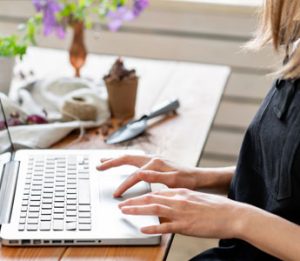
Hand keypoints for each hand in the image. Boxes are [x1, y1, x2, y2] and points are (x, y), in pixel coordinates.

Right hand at [96, 155, 198, 196]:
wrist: (198, 177)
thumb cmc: (188, 180)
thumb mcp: (173, 180)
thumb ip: (156, 177)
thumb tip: (139, 173)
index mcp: (155, 164)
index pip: (134, 174)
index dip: (124, 185)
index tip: (116, 195)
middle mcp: (152, 159)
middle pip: (127, 158)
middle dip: (112, 162)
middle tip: (98, 166)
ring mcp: (153, 160)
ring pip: (130, 158)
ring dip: (117, 159)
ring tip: (105, 161)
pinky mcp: (155, 163)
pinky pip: (135, 160)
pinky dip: (125, 161)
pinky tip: (123, 163)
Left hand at [119, 188, 246, 238]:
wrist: (233, 214)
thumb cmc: (217, 207)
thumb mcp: (196, 199)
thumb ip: (182, 200)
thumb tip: (170, 203)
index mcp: (181, 192)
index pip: (157, 192)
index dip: (142, 195)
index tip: (132, 197)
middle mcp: (179, 200)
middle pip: (151, 198)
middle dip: (134, 201)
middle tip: (121, 204)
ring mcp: (181, 212)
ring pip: (154, 209)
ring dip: (137, 210)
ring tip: (124, 211)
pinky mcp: (186, 226)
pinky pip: (166, 226)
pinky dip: (153, 227)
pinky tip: (143, 229)